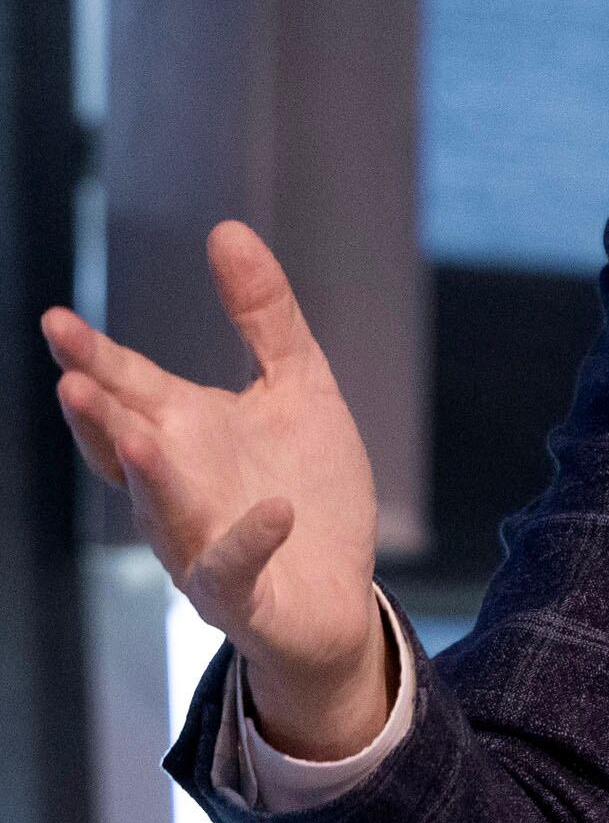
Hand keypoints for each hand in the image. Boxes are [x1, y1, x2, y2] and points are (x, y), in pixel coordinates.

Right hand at [42, 222, 386, 758]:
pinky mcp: (242, 592)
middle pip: (126, 448)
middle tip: (71, 379)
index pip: (128, 390)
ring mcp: (200, 543)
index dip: (93, 359)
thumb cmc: (305, 486)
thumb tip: (226, 230)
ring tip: (134, 436)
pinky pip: (234, 570)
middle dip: (98, 416)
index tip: (57, 321)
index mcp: (184, 433)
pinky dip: (248, 541)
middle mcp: (176, 487)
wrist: (336, 592)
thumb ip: (264, 316)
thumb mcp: (297, 387)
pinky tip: (273, 513)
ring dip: (148, 477)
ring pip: (160, 512)